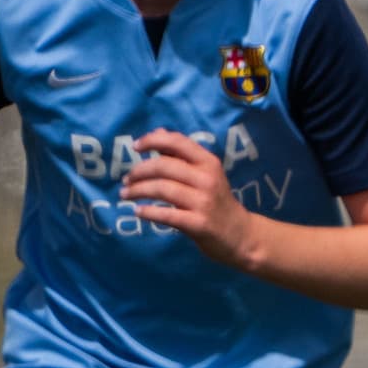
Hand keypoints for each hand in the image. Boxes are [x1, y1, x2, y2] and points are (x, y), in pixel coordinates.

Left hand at [120, 129, 253, 267]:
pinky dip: (147, 212)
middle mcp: (207, 179)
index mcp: (209, 163)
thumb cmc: (217, 201)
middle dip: (138, 172)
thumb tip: (157, 132)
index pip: (177, 142)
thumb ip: (181, 155)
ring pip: (161, 189)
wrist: (241, 235)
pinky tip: (138, 212)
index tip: (135, 147)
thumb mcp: (205, 174)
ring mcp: (204, 202)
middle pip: (163, 166)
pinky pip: (166, 215)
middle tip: (126, 180)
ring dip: (137, 191)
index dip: (152, 141)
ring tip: (126, 195)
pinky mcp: (199, 224)